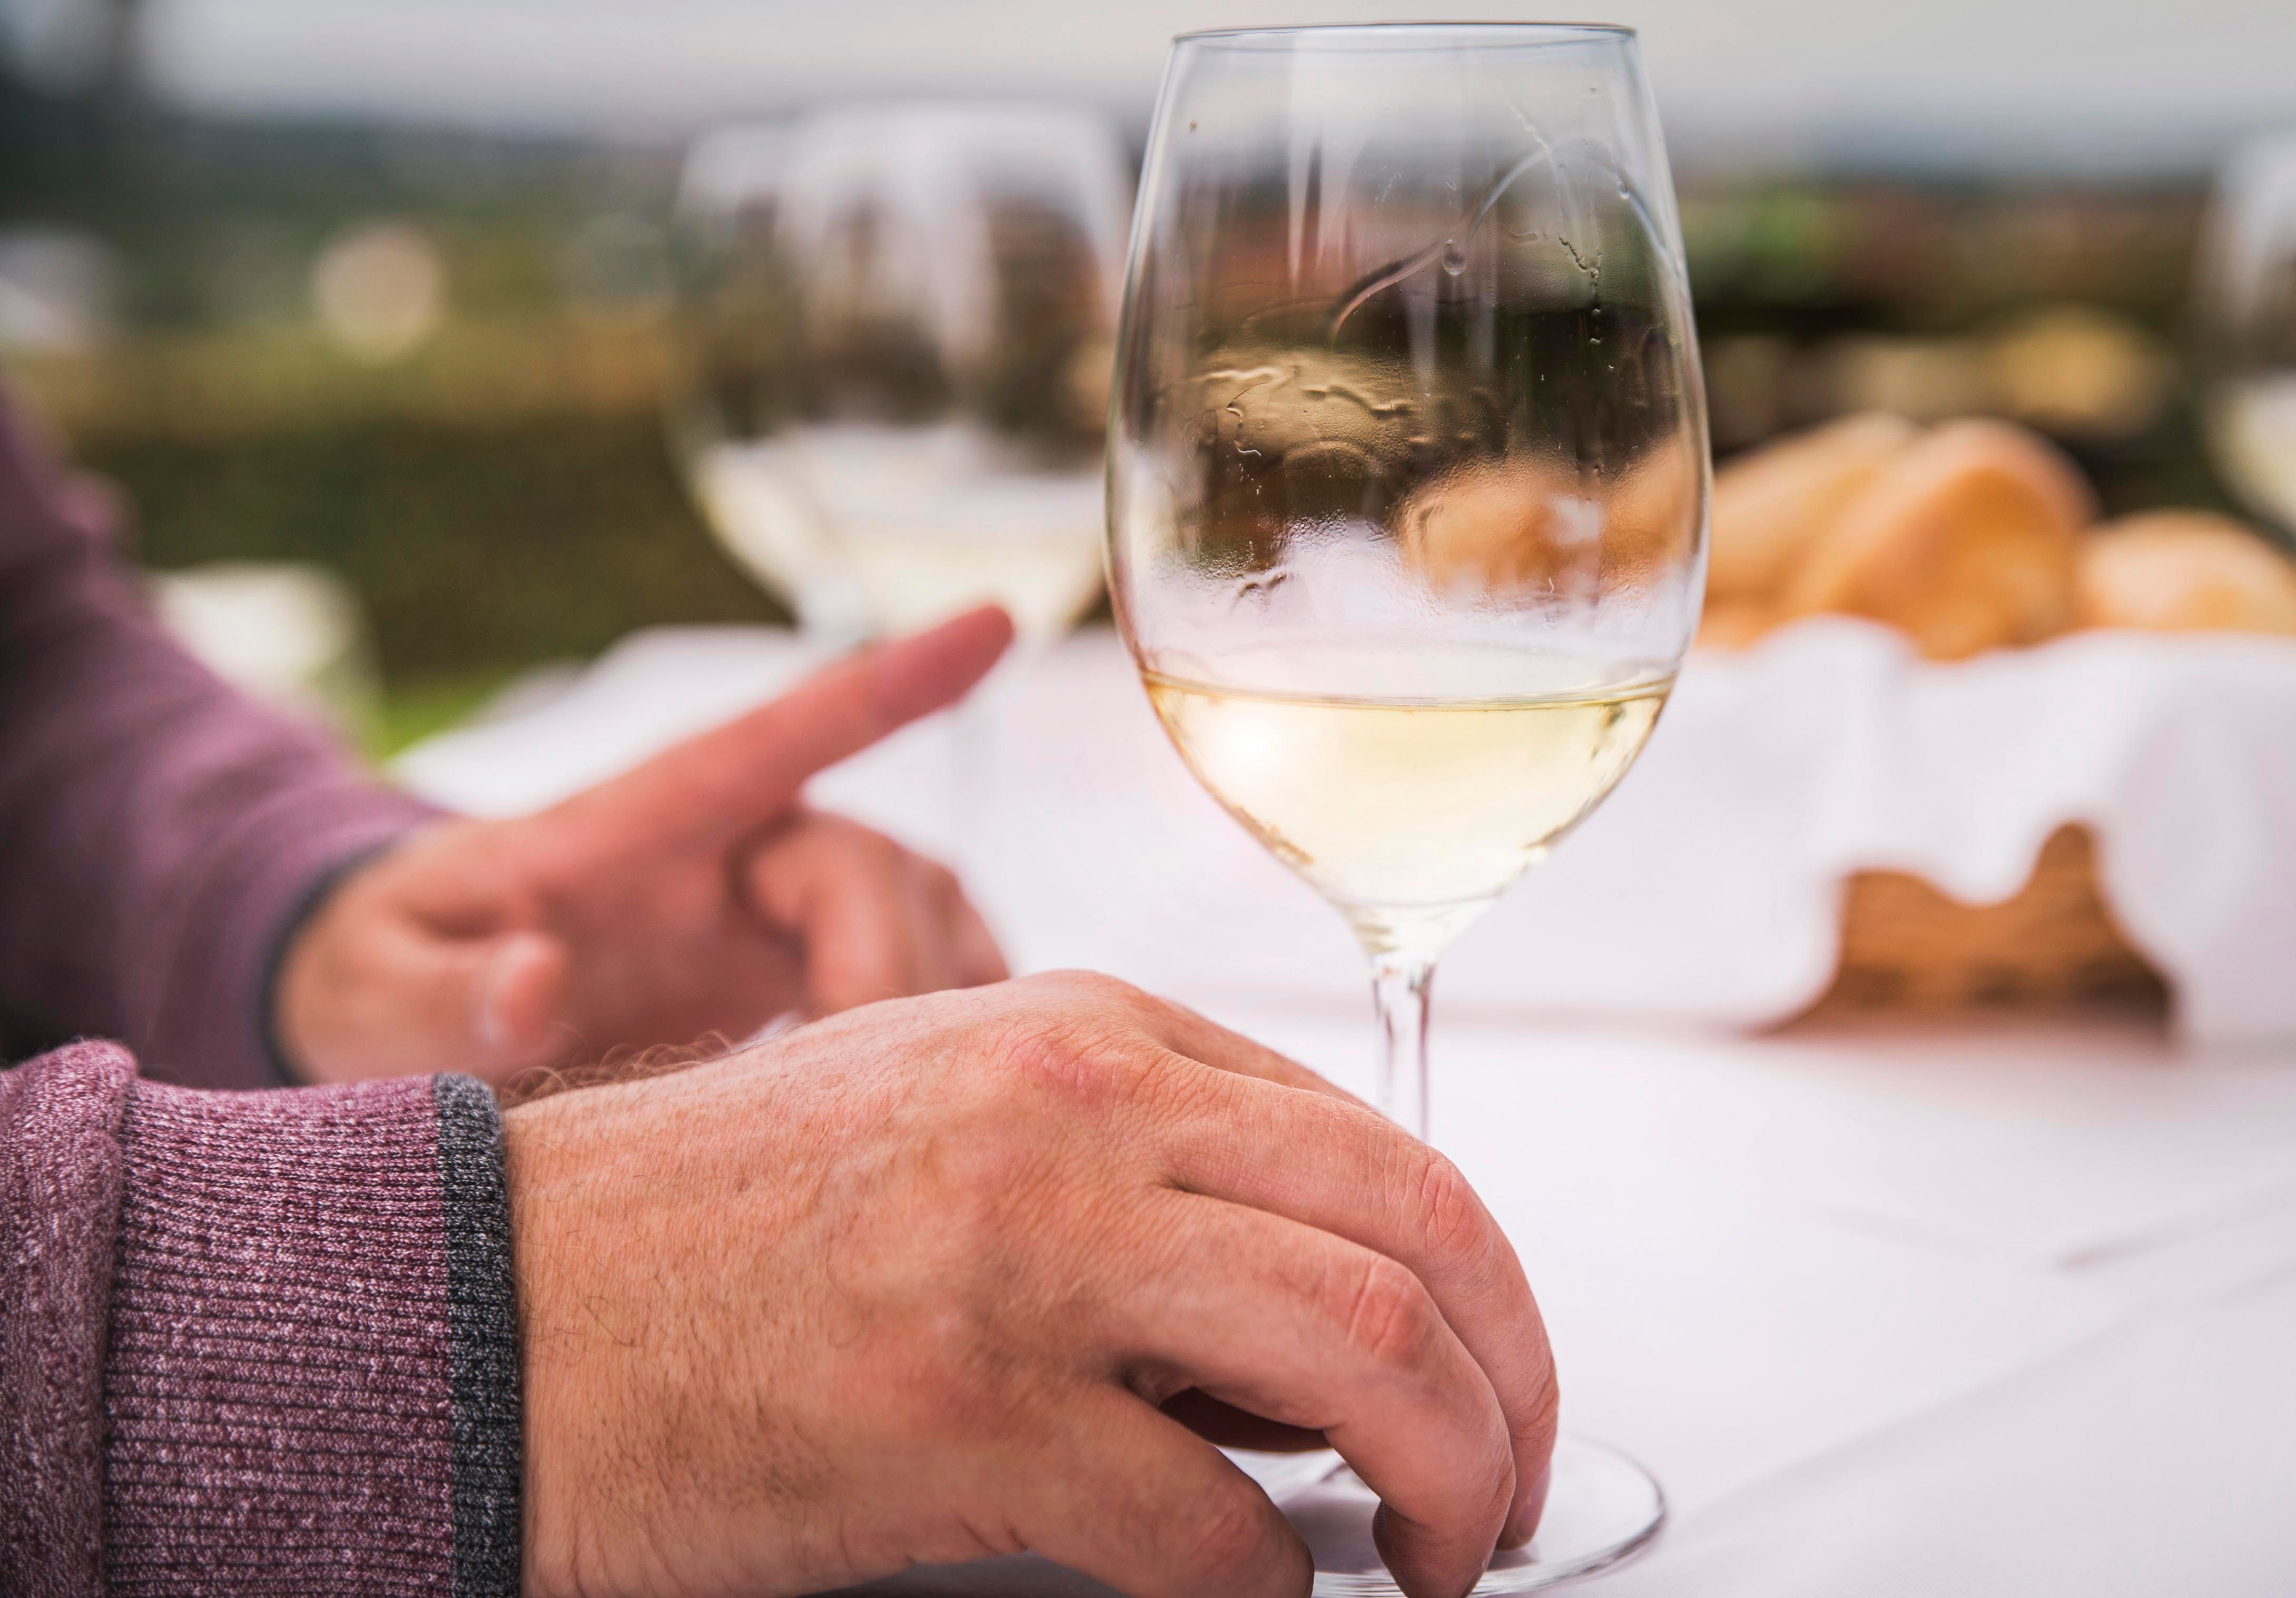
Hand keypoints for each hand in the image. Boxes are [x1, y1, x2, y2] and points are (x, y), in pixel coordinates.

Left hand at [276, 608, 1015, 1083]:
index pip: (776, 732)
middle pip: (861, 861)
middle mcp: (728, 843)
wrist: (405, 1012)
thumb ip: (440, 994)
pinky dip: (945, 1016)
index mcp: (632, 821)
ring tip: (918, 1098)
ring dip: (936, 991)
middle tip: (865, 1090)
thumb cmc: (382, 978)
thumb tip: (535, 981)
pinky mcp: (800, 968)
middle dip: (886, 964)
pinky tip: (937, 1088)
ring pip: (916, 909)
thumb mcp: (368, 992)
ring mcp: (772, 904)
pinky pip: (918, 967)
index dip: (888, 683)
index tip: (995, 627)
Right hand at [507, 971, 1558, 1597]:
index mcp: (1088, 1031)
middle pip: (1414, 1232)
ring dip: (1450, 1475)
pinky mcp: (958, 1408)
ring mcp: (1021, 1251)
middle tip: (1509, 1485)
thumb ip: (1139, 1159)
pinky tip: (1254, 1592)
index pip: (1381, 1145)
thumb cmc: (725, 1224)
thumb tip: (1318, 1300)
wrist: (505, 1299)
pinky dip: (1268, 1583)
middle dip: (1512, 1382)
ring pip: (1358, 1352)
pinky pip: (1205, 1523)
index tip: (1494, 1374)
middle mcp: (1076, 1109)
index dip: (1482, 1285)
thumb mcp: (956, 1108)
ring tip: (1446, 1550)